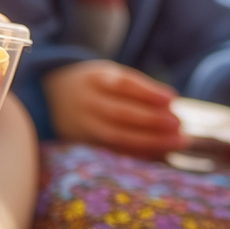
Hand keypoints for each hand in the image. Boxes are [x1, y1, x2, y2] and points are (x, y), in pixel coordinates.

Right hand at [43, 60, 182, 157]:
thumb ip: (136, 88)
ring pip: (116, 136)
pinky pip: (111, 151)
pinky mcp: (82, 144)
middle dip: (152, 120)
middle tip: (179, 125)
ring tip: (176, 141)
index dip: (148, 92)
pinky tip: (157, 154)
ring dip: (149, 140)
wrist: (51, 96)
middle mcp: (86, 101)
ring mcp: (82, 125)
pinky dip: (135, 154)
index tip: (172, 98)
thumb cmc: (95, 84)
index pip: (123, 84)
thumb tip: (171, 106)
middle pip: (120, 113)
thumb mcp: (109, 74)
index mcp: (94, 78)